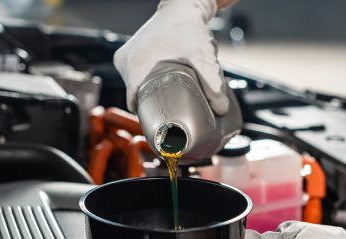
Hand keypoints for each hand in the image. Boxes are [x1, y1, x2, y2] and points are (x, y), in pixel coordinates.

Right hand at [114, 0, 229, 114]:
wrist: (182, 7)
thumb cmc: (189, 28)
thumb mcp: (203, 57)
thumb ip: (213, 84)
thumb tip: (220, 109)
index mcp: (136, 65)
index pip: (135, 102)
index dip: (149, 115)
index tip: (163, 121)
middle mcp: (126, 61)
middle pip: (135, 95)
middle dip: (152, 104)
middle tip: (171, 110)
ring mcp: (125, 57)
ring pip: (134, 86)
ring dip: (148, 93)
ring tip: (166, 97)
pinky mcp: (128, 53)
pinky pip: (133, 76)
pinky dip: (145, 81)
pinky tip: (159, 85)